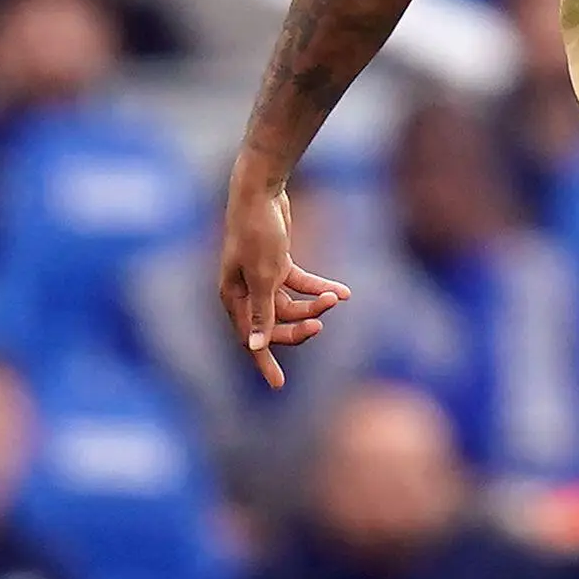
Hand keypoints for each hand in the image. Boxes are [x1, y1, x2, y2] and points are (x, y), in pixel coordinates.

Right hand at [216, 178, 348, 390]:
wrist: (261, 193)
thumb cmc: (258, 234)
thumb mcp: (265, 276)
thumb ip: (263, 312)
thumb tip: (255, 347)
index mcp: (233, 298)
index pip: (250, 339)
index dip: (264, 362)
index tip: (278, 385)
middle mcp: (245, 291)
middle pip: (275, 324)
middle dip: (299, 327)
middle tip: (321, 326)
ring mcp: (262, 278)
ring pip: (292, 305)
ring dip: (315, 304)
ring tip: (338, 297)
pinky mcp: (278, 264)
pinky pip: (302, 285)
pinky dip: (320, 288)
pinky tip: (344, 292)